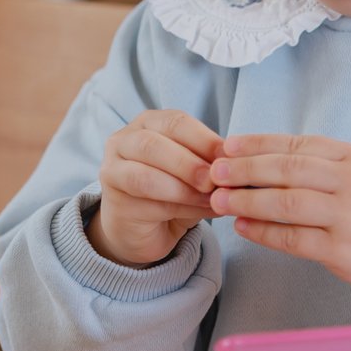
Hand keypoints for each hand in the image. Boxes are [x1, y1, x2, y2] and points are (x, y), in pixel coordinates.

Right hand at [89, 110, 222, 267]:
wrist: (143, 228)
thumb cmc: (173, 192)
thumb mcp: (195, 172)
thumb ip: (209, 164)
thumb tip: (237, 164)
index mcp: (149, 123)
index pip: (176, 122)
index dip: (204, 139)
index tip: (231, 157)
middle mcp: (124, 140)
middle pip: (153, 144)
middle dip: (189, 163)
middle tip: (216, 180)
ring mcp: (112, 169)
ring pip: (145, 175)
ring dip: (183, 188)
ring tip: (211, 199)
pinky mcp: (112, 199)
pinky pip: (146, 203)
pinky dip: (178, 207)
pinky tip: (200, 212)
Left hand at [208, 134, 350, 297]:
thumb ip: (320, 165)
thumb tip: (262, 160)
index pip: (296, 145)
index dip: (257, 145)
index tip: (227, 147)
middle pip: (287, 170)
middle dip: (244, 170)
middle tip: (214, 172)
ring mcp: (348, 216)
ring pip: (285, 203)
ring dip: (246, 200)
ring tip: (219, 200)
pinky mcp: (342, 250)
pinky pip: (293, 239)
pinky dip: (263, 232)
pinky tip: (243, 227)